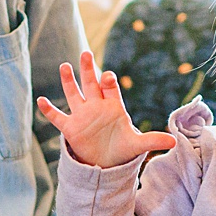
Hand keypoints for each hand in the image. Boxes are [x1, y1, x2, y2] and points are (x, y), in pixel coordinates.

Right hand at [37, 51, 175, 168]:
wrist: (106, 162)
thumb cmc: (122, 148)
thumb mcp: (138, 145)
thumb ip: (153, 140)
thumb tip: (175, 143)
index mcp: (112, 106)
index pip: (110, 89)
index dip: (109, 82)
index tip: (108, 76)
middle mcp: (96, 107)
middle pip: (91, 84)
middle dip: (89, 70)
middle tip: (86, 53)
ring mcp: (82, 116)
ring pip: (73, 94)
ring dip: (68, 81)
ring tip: (64, 66)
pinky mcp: (71, 128)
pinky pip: (57, 117)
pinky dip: (49, 110)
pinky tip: (41, 100)